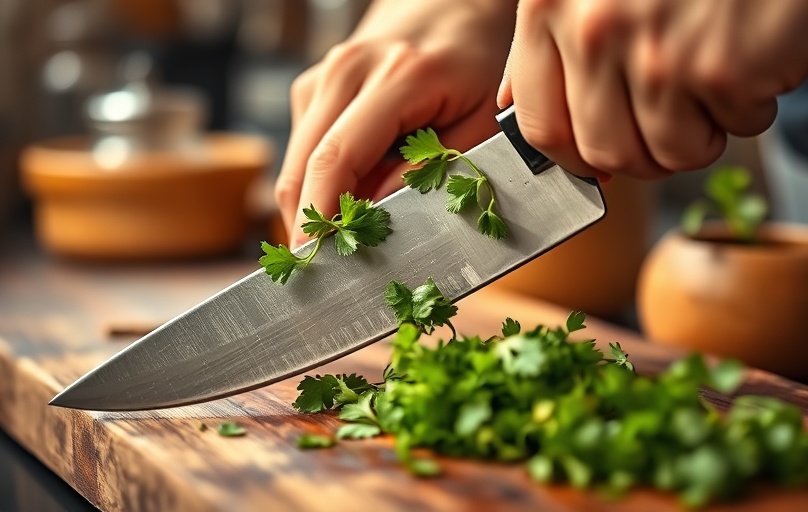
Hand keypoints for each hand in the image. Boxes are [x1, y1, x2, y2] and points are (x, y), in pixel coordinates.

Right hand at [276, 0, 515, 248]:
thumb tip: (386, 218)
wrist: (452, 3)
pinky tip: (355, 195)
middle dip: (310, 226)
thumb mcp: (482, 120)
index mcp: (396, 77)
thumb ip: (438, 169)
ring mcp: (323, 76)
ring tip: (349, 238)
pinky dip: (322, 183)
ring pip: (297, 162)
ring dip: (315, 207)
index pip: (336, 161)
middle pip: (303, 167)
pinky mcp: (314, 88)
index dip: (322, 220)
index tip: (321, 268)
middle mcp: (346, 71)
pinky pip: (305, 150)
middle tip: (329, 274)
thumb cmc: (477, 61)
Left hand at [498, 0, 807, 180]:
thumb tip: (511, 106)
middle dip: (644, 150)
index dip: (573, 153)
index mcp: (551, 7)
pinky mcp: (720, 69)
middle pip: (604, 153)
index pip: (538, 125)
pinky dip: (748, 110)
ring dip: (700, 133)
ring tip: (713, 81)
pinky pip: (731, 134)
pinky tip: (753, 59)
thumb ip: (549, 41)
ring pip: (667, 155)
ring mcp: (656, 51)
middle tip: (674, 116)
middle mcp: (595, 29)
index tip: (596, 151)